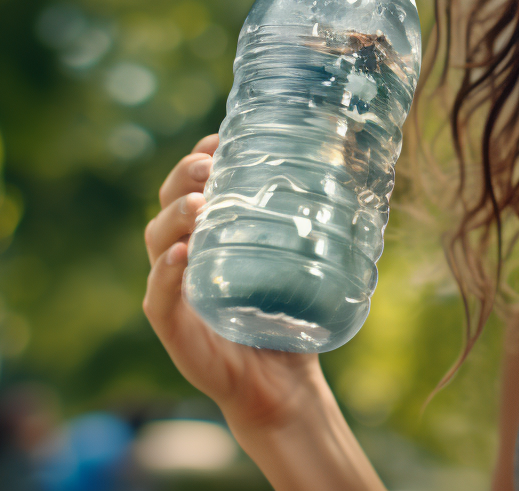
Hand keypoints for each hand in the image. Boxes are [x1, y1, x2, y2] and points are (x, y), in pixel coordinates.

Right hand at [142, 134, 328, 426]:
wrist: (283, 381)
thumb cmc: (292, 314)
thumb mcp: (307, 259)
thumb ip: (320, 217)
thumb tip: (360, 160)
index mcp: (211, 233)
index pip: (194, 183)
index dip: (201, 156)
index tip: (221, 138)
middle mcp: (185, 255)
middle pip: (169, 203)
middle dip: (184, 177)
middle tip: (211, 167)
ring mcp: (174, 290)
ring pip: (158, 243)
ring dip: (175, 218)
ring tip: (198, 205)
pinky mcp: (173, 328)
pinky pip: (158, 297)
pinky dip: (164, 274)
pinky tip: (180, 256)